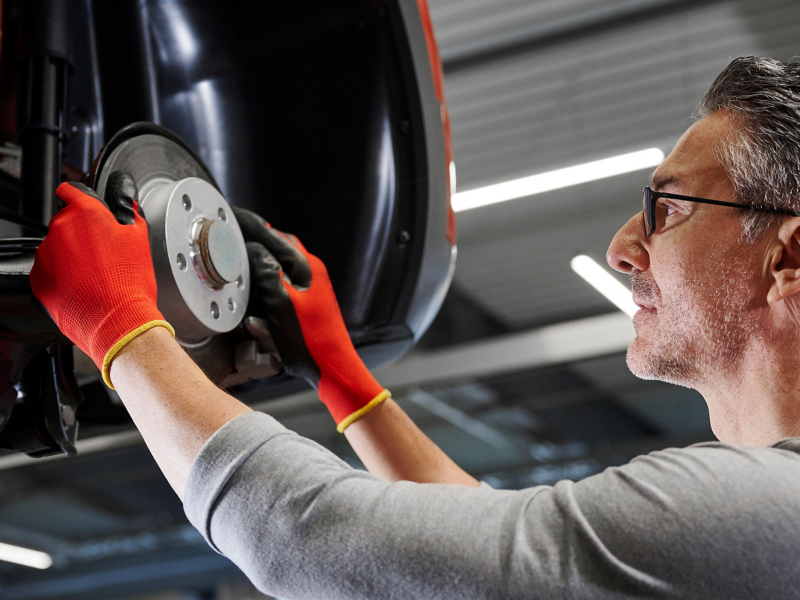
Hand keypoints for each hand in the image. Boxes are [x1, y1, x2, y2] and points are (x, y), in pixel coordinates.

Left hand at [30, 173, 173, 387]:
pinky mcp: (38, 279)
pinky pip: (49, 271)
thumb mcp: (139, 239)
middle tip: (103, 254)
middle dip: (81, 233)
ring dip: (71, 256)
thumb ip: (127, 212)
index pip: (71, 190)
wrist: (117, 322)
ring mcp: (46, 255)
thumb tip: (125, 201)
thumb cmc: (129, 284)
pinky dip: (62, 276)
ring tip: (96, 275)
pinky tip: (83, 287)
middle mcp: (60, 229)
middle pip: (66, 222)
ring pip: (57, 248)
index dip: (81, 198)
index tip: (86, 207)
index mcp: (85, 214)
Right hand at [233, 207, 389, 431]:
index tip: (226, 216)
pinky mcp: (305, 305)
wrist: (332, 369)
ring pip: (274, 270)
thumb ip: (265, 269)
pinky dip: (265, 302)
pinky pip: (278, 294)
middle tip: (227, 246)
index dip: (245, 224)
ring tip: (239, 283)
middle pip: (272, 248)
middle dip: (249, 249)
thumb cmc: (311, 340)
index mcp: (305, 265)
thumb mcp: (281, 301)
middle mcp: (309, 272)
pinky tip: (259, 320)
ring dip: (256, 278)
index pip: (269, 233)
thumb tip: (250, 247)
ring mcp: (308, 288)